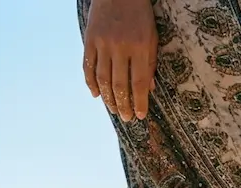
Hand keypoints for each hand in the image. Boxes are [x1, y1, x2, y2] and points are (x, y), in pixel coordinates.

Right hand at [83, 0, 157, 120]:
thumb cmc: (139, 16)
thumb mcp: (151, 38)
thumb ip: (150, 64)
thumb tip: (149, 90)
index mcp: (139, 47)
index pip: (139, 82)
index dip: (139, 102)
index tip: (139, 115)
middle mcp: (120, 47)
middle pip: (119, 85)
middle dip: (123, 105)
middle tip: (125, 118)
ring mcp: (102, 43)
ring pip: (103, 79)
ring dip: (108, 98)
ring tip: (113, 109)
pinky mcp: (89, 39)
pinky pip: (88, 66)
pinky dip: (91, 83)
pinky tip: (95, 94)